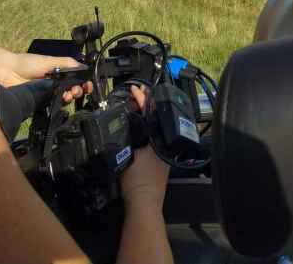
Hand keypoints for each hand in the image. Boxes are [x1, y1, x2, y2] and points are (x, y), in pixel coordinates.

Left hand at [0, 43, 92, 102]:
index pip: (75, 79)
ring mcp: (48, 95)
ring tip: (69, 94)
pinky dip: (60, 104)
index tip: (88, 84)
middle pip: (73, 91)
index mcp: (58, 73)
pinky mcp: (40, 104)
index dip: (83, 82)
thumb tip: (84, 67)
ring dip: (71, 97)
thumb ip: (67, 63)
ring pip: (64, 100)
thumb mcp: (49, 61)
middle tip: (78, 89)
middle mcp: (54, 84)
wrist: (6, 72)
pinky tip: (62, 99)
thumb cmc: (26, 63)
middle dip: (79, 90)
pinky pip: (53, 107)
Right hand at [120, 85, 169, 208]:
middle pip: (155, 119)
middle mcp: (164, 143)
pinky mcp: (158, 160)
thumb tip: (128, 116)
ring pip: (154, 128)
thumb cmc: (138, 177)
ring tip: (136, 104)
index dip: (143, 100)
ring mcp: (162, 152)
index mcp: (159, 139)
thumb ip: (129, 134)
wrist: (143, 203)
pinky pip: (152, 138)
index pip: (151, 113)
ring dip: (145, 117)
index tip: (135, 89)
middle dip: (147, 106)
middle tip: (137, 92)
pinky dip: (145, 129)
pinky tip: (136, 126)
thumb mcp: (129, 151)